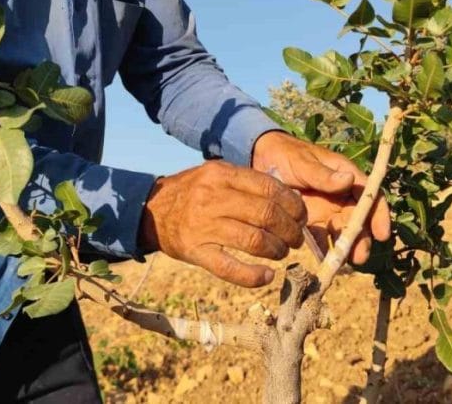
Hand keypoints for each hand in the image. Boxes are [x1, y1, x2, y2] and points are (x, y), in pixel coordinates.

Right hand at [138, 160, 307, 287]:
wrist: (151, 212)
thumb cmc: (192, 192)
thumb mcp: (215, 174)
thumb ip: (247, 182)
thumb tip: (289, 198)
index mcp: (221, 175)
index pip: (269, 188)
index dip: (293, 205)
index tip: (300, 216)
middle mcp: (213, 198)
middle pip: (266, 214)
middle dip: (290, 230)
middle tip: (295, 238)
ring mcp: (204, 227)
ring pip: (255, 241)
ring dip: (276, 250)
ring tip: (280, 253)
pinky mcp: (196, 252)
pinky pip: (230, 268)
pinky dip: (253, 276)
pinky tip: (266, 276)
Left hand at [251, 130, 390, 264]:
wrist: (261, 159)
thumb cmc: (287, 154)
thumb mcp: (304, 162)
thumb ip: (324, 175)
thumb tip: (348, 180)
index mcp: (345, 176)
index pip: (370, 196)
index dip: (379, 215)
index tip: (382, 234)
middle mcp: (340, 196)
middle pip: (358, 219)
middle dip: (361, 239)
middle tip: (359, 257)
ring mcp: (326, 210)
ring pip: (342, 232)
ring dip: (345, 248)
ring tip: (342, 263)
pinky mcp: (311, 222)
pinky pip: (322, 239)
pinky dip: (324, 251)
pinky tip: (322, 262)